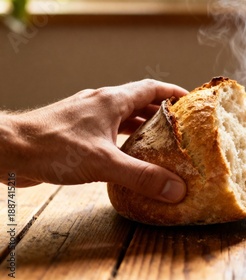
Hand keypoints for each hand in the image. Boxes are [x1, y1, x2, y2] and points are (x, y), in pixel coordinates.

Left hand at [1, 79, 187, 202]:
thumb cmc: (52, 147)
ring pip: (122, 117)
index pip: (151, 88)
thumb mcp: (105, 163)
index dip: (174, 93)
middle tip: (181, 128)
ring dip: (142, 126)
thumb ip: (142, 176)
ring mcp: (86, 116)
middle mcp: (101, 103)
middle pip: (139, 102)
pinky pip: (107, 130)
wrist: (7, 149)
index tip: (192, 102)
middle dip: (162, 113)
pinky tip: (127, 155)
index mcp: (112, 100)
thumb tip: (176, 189)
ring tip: (161, 142)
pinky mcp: (75, 131)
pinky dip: (123, 139)